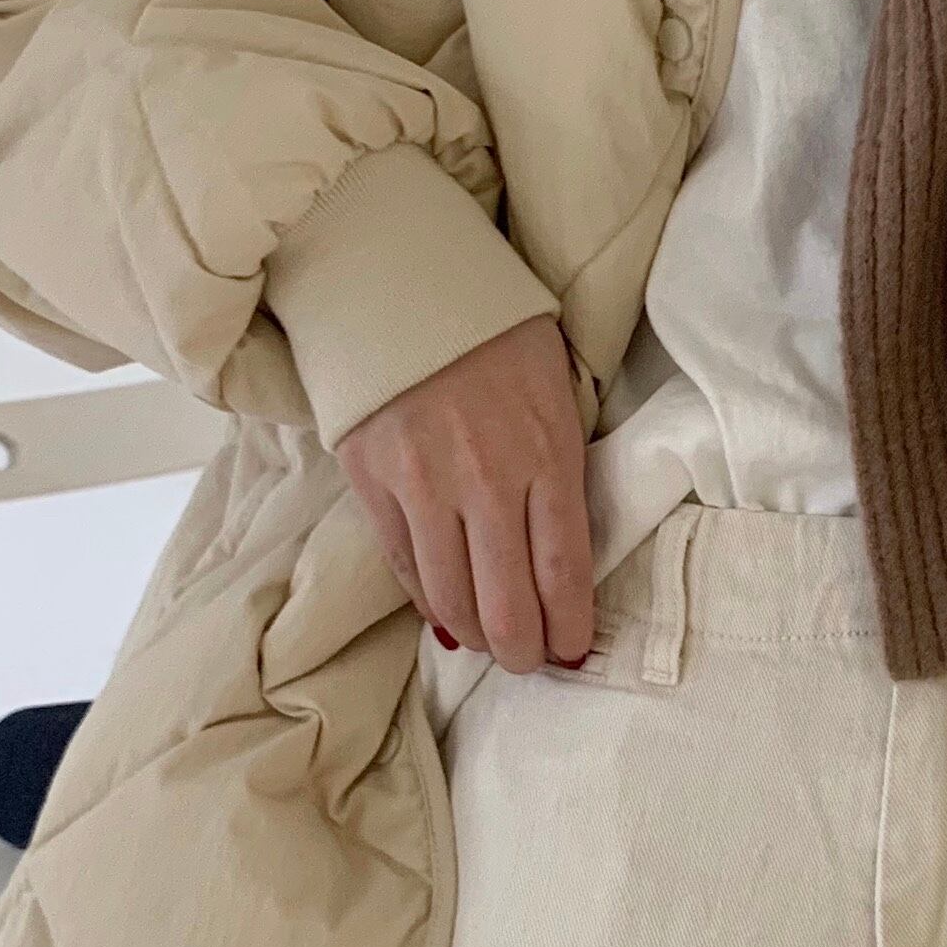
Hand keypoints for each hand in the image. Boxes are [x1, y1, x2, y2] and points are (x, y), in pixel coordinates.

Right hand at [334, 315, 594, 676]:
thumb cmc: (498, 336)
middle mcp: (486, 481)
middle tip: (531, 662)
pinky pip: (403, 566)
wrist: (405, 284)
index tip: (574, 650)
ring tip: (490, 642)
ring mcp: (423, 486)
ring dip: (476, 634)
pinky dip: (428, 601)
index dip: (569, 626)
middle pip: (507, 603)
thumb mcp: (557, 393)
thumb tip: (560, 557)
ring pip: (451, 596)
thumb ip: (560, 469)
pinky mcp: (372, 481)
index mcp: (546, 455)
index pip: (564, 571)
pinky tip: (445, 613)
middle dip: (524, 650)